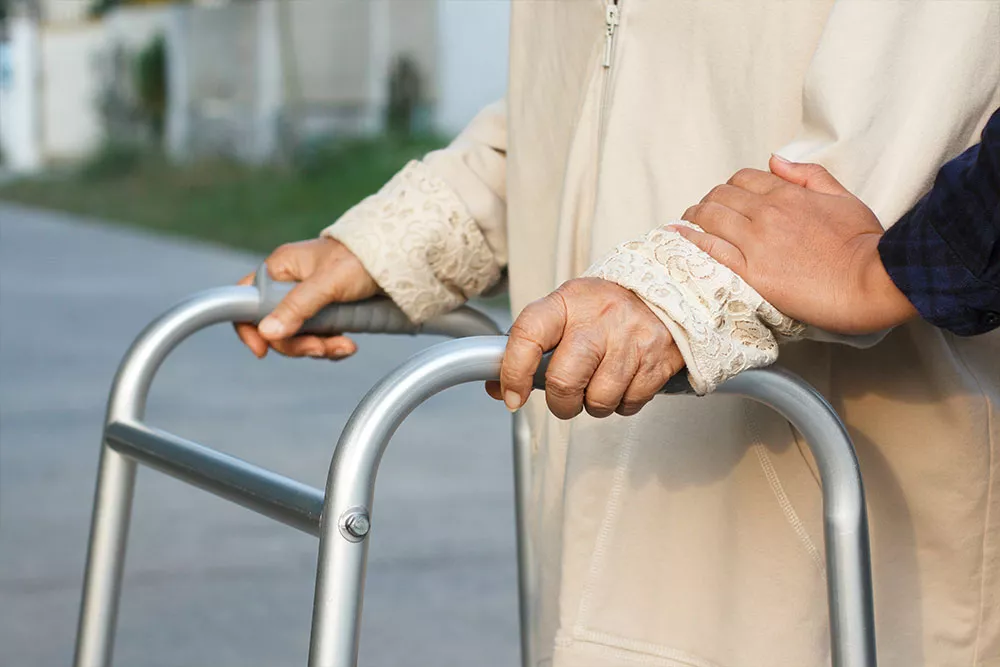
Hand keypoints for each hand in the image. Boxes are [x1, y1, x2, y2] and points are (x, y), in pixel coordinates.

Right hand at [235, 237, 379, 358]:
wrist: (398, 259)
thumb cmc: (361, 259)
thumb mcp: (328, 282)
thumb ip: (298, 306)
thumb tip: (267, 332)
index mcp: (280, 270)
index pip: (245, 301)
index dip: (249, 327)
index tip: (262, 350)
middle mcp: (289, 285)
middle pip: (274, 327)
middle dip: (296, 343)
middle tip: (319, 348)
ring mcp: (309, 301)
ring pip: (298, 337)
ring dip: (319, 348)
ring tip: (345, 346)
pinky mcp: (328, 314)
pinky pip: (319, 338)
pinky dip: (332, 347)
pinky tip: (349, 346)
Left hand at [486, 278, 683, 418]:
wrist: (666, 290)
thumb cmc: (604, 307)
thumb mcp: (564, 311)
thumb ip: (530, 346)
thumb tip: (498, 388)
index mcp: (568, 302)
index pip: (528, 334)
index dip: (513, 371)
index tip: (511, 394)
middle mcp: (599, 319)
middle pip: (563, 381)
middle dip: (559, 403)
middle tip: (563, 398)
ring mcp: (631, 340)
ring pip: (598, 400)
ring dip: (593, 405)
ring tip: (598, 384)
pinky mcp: (657, 362)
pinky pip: (628, 404)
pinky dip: (621, 403)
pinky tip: (623, 381)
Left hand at [675, 155, 916, 334]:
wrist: (875, 280)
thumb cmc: (866, 244)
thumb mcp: (843, 198)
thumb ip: (808, 176)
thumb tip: (776, 160)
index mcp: (789, 194)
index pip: (744, 179)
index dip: (730, 187)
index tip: (727, 199)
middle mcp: (767, 213)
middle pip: (721, 196)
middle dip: (709, 202)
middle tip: (703, 213)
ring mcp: (757, 243)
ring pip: (710, 218)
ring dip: (694, 218)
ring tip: (686, 224)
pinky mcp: (753, 273)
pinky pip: (711, 250)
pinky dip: (691, 240)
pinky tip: (678, 237)